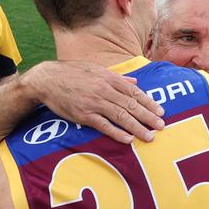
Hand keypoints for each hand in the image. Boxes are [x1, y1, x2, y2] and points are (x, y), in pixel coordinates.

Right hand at [25, 61, 164, 143]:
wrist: (47, 79)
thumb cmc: (72, 73)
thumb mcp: (96, 69)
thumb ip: (117, 77)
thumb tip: (135, 81)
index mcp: (109, 78)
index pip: (134, 92)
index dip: (149, 102)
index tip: (160, 111)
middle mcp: (104, 90)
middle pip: (131, 105)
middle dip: (148, 116)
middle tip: (162, 126)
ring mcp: (94, 103)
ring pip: (121, 116)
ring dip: (137, 127)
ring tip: (149, 136)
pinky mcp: (83, 115)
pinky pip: (103, 125)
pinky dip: (116, 132)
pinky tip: (128, 139)